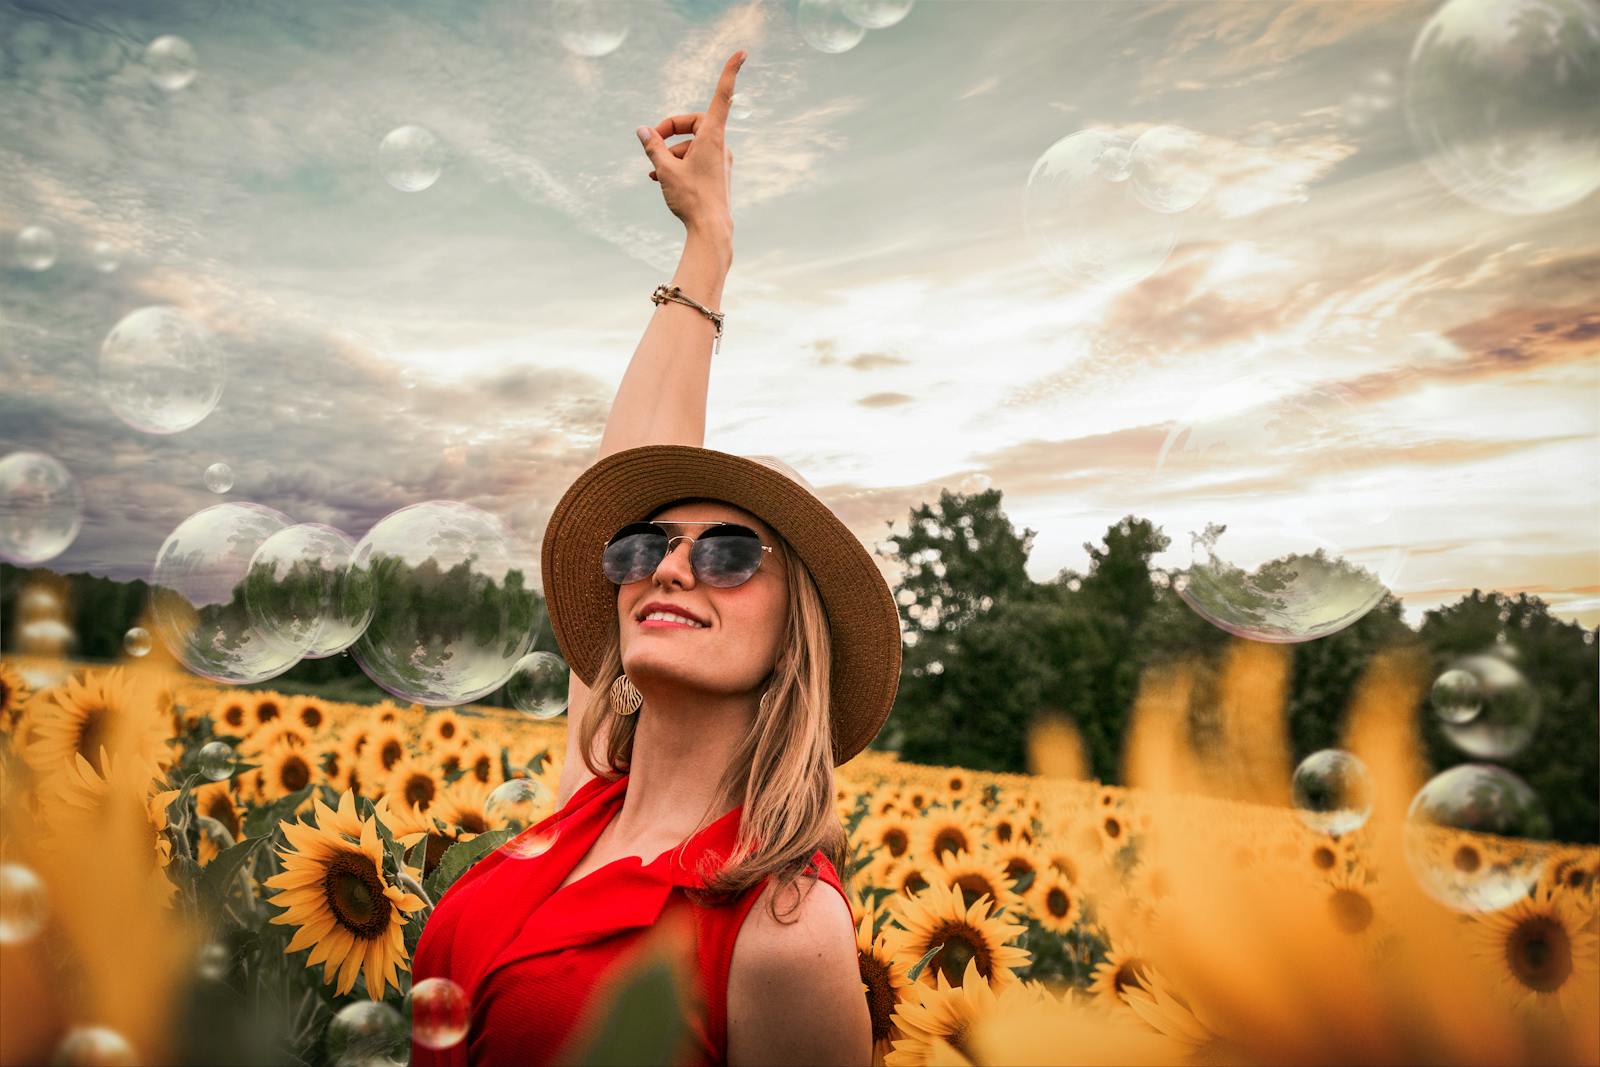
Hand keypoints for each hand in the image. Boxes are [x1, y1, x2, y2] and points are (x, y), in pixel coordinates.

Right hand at [636, 50, 744, 235]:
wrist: (712, 231)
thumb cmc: (691, 199)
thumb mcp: (665, 170)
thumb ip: (653, 147)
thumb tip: (642, 130)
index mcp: (712, 137)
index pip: (722, 96)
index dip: (730, 73)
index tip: (742, 53)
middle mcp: (720, 146)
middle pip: (694, 124)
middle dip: (671, 130)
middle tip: (652, 142)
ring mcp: (720, 161)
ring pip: (692, 145)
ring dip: (671, 152)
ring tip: (653, 170)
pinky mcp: (718, 174)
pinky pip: (696, 159)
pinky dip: (679, 162)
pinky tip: (660, 177)